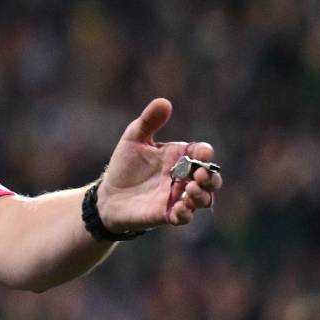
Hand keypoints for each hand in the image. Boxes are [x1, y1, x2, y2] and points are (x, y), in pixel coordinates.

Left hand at [95, 99, 220, 232]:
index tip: (202, 153)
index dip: (205, 154)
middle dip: (211, 177)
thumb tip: (163, 102)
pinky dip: (185, 213)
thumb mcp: (134, 139)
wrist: (108, 194)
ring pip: (202, 198)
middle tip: (200, 174)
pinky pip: (184, 217)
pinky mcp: (167, 214)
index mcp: (180, 157)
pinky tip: (179, 208)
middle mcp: (184, 178)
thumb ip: (148, 121)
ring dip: (201, 195)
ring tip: (190, 189)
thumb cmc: (125, 165)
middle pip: (211, 178)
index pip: (202, 154)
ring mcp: (177, 197)